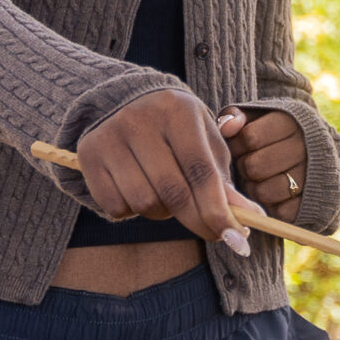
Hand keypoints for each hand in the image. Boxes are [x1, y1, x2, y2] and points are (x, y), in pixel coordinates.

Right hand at [74, 88, 258, 251]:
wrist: (123, 102)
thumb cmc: (176, 128)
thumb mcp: (204, 141)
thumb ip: (224, 180)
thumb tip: (251, 219)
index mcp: (177, 110)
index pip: (201, 171)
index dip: (218, 211)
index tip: (236, 238)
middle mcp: (140, 119)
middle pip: (173, 193)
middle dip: (197, 221)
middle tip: (212, 232)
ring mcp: (110, 137)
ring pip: (145, 204)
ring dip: (162, 213)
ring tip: (166, 194)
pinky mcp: (88, 155)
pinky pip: (115, 207)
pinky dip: (132, 211)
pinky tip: (138, 189)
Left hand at [216, 107, 306, 216]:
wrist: (309, 157)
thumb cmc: (269, 135)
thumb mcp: (254, 118)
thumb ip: (235, 116)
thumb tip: (226, 127)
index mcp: (291, 122)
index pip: (250, 137)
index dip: (237, 145)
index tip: (241, 146)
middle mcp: (305, 148)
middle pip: (254, 167)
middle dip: (245, 168)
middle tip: (249, 165)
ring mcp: (311, 176)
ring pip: (263, 192)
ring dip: (254, 189)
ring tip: (259, 179)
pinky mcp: (310, 203)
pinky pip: (278, 212)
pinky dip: (270, 206)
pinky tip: (272, 194)